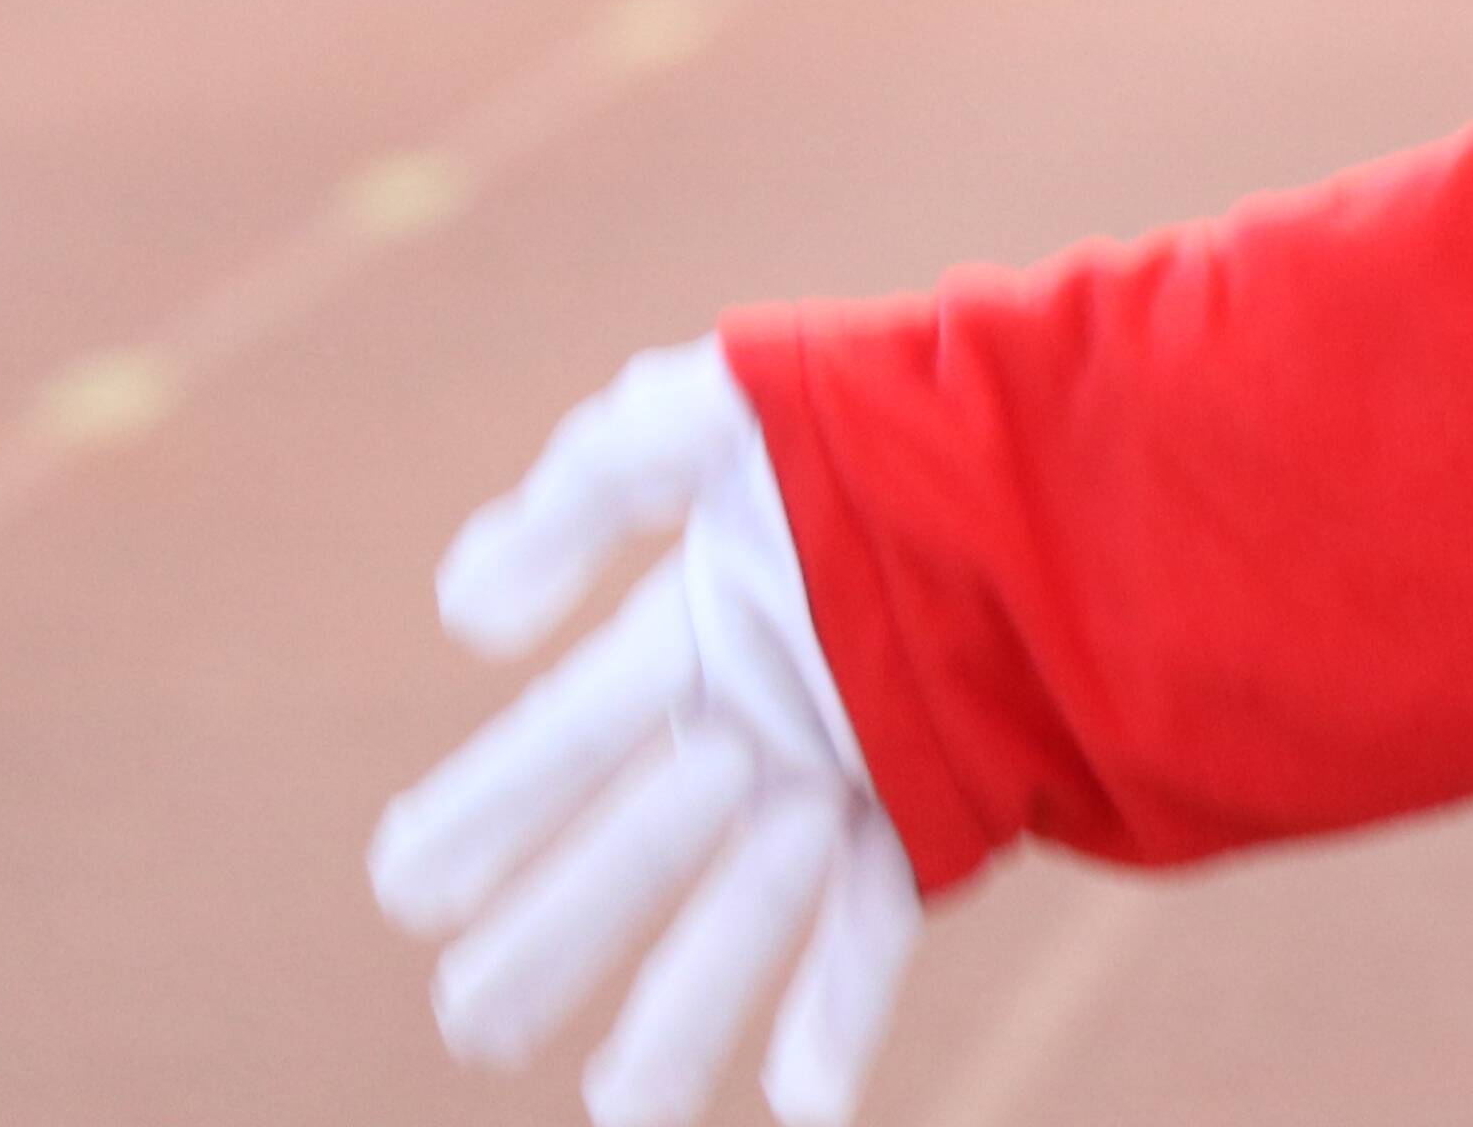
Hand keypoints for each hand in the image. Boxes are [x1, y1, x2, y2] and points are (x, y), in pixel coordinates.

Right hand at [370, 344, 920, 1126]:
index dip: (483, 810)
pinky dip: (834, 1017)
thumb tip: (463, 616)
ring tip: (619, 1113)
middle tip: (468, 1024)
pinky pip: (872, 929)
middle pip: (635, 852)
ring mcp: (847, 774)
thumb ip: (578, 491)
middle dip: (553, 937)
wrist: (1068, 447)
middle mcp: (760, 720)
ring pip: (737, 916)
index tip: (404, 885)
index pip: (565, 740)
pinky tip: (800, 1105)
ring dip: (678, 1012)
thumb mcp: (706, 416)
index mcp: (699, 633)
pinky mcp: (940, 813)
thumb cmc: (876, 415)